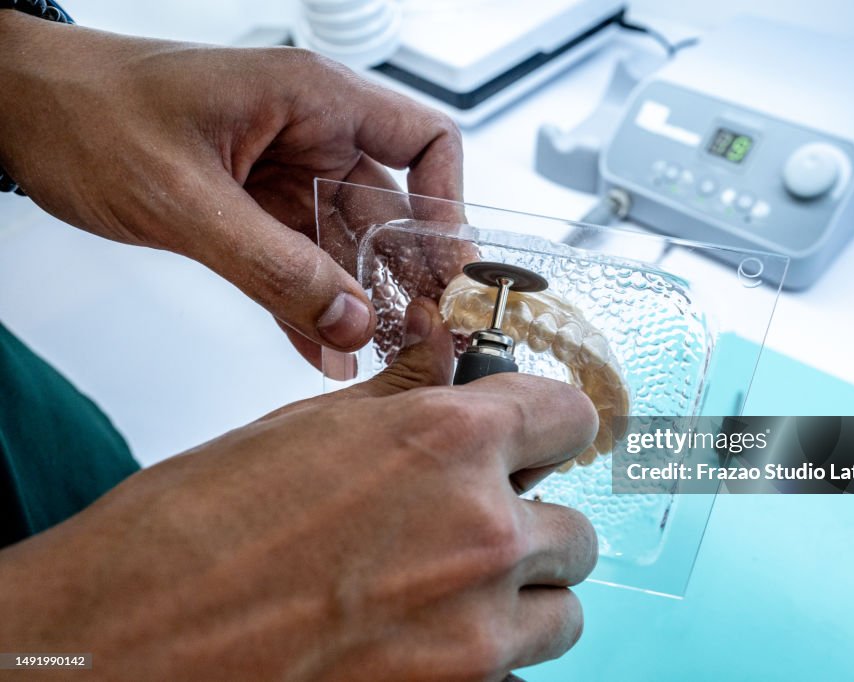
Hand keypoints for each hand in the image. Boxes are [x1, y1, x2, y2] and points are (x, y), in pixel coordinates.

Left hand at [0, 11, 462, 360]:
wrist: (20, 113)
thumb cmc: (90, 112)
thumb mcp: (186, 198)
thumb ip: (273, 267)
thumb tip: (348, 321)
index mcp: (313, 100)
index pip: (424, 140)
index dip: (447, 202)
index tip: (448, 266)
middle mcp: (309, 135)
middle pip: (389, 208)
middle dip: (401, 275)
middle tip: (411, 336)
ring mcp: (281, 175)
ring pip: (344, 245)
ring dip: (355, 302)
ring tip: (369, 356)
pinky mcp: (252, 209)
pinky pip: (298, 263)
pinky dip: (309, 306)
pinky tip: (319, 349)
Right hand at [0, 300, 599, 680]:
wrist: (125, 643)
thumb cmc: (193, 533)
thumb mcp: (306, 432)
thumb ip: (405, 401)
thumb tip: (452, 366)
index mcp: (447, 444)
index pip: (569, 417)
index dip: (552, 426)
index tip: (542, 439)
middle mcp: (481, 532)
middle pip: (575, 528)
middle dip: (532, 525)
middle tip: (476, 528)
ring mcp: (477, 630)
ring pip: (560, 611)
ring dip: (522, 598)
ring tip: (451, 594)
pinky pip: (513, 672)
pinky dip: (484, 658)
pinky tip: (419, 640)